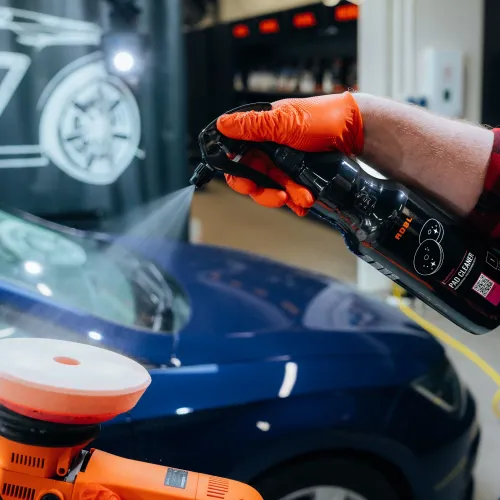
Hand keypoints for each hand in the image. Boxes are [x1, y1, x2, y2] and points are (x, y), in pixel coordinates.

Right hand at [216, 92, 363, 214]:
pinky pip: (288, 191)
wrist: (356, 130)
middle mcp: (268, 147)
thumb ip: (252, 126)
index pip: (236, 157)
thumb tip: (222, 125)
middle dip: (267, 191)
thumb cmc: (321, 119)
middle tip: (281, 197)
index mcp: (259, 131)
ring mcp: (283, 160)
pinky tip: (304, 203)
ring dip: (287, 196)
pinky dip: (295, 200)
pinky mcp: (297, 172)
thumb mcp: (284, 122)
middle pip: (254, 178)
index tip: (248, 186)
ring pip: (273, 187)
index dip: (239, 174)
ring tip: (305, 198)